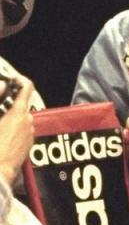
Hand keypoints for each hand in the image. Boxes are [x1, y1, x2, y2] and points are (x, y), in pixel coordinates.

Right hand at [0, 71, 33, 185]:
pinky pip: (21, 131)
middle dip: (8, 102)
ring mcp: (29, 135)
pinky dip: (12, 128)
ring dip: (10, 116)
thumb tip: (2, 84)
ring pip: (21, 118)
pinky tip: (0, 135)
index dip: (20, 80)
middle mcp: (28, 122)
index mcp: (18, 113)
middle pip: (21, 104)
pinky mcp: (28, 145)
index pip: (26, 88)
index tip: (12, 78)